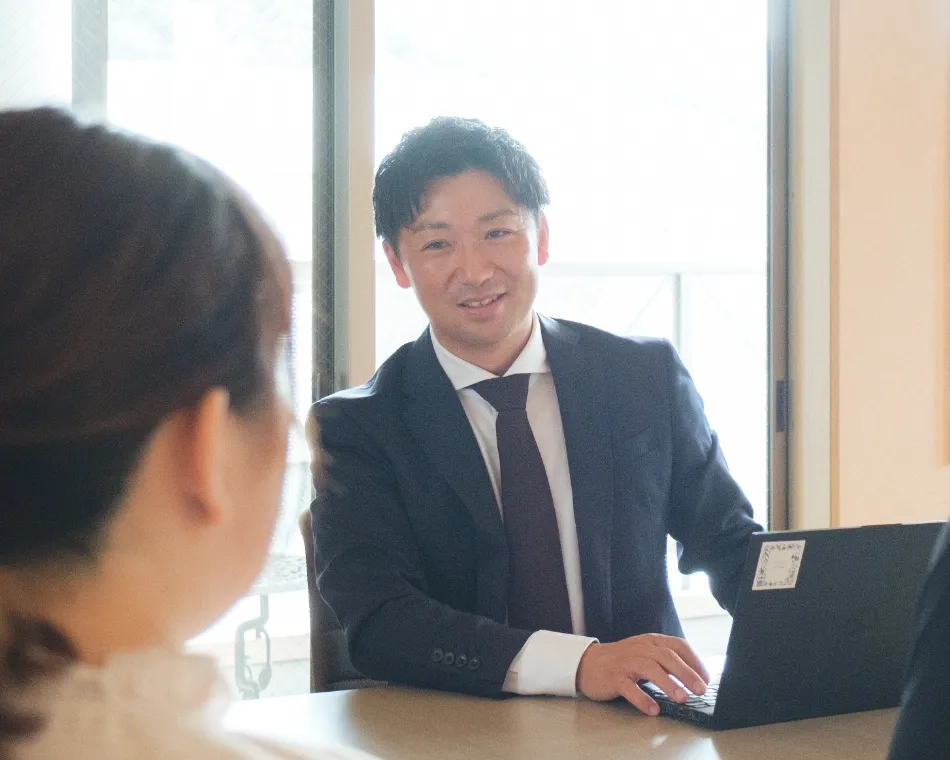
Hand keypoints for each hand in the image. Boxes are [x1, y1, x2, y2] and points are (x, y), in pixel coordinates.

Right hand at [575, 634, 709, 715]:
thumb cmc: (622, 660)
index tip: (706, 678)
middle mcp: (640, 649)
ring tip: (682, 698)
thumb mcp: (645, 653)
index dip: (694, 661)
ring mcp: (626, 662)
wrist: (588, 662)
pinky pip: (629, 688)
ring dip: (668, 683)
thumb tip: (694, 676)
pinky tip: (653, 708)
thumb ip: (666, 661)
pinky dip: (642, 698)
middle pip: (667, 657)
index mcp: (651, 641)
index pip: (678, 645)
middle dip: (686, 673)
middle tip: (700, 689)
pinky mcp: (614, 677)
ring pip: (650, 668)